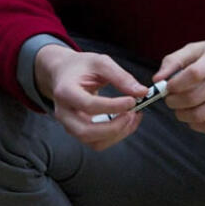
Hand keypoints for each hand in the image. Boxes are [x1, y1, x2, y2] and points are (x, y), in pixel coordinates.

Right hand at [34, 44, 148, 150]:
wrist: (65, 73)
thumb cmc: (81, 67)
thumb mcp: (100, 63)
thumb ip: (121, 77)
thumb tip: (141, 92)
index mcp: (65, 92)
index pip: (88, 105)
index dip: (113, 106)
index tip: (132, 101)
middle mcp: (64, 113)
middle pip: (86, 132)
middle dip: (114, 127)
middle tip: (132, 113)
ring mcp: (70, 125)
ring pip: (94, 142)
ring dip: (118, 134)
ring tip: (133, 117)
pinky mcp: (79, 132)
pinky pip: (98, 142)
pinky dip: (116, 136)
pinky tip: (127, 122)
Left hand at [157, 31, 204, 134]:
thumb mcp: (198, 49)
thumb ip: (174, 61)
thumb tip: (157, 81)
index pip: (192, 75)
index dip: (174, 85)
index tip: (167, 87)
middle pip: (193, 98)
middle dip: (173, 102)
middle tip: (170, 99)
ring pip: (200, 115)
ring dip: (182, 115)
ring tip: (180, 108)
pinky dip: (195, 125)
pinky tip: (193, 116)